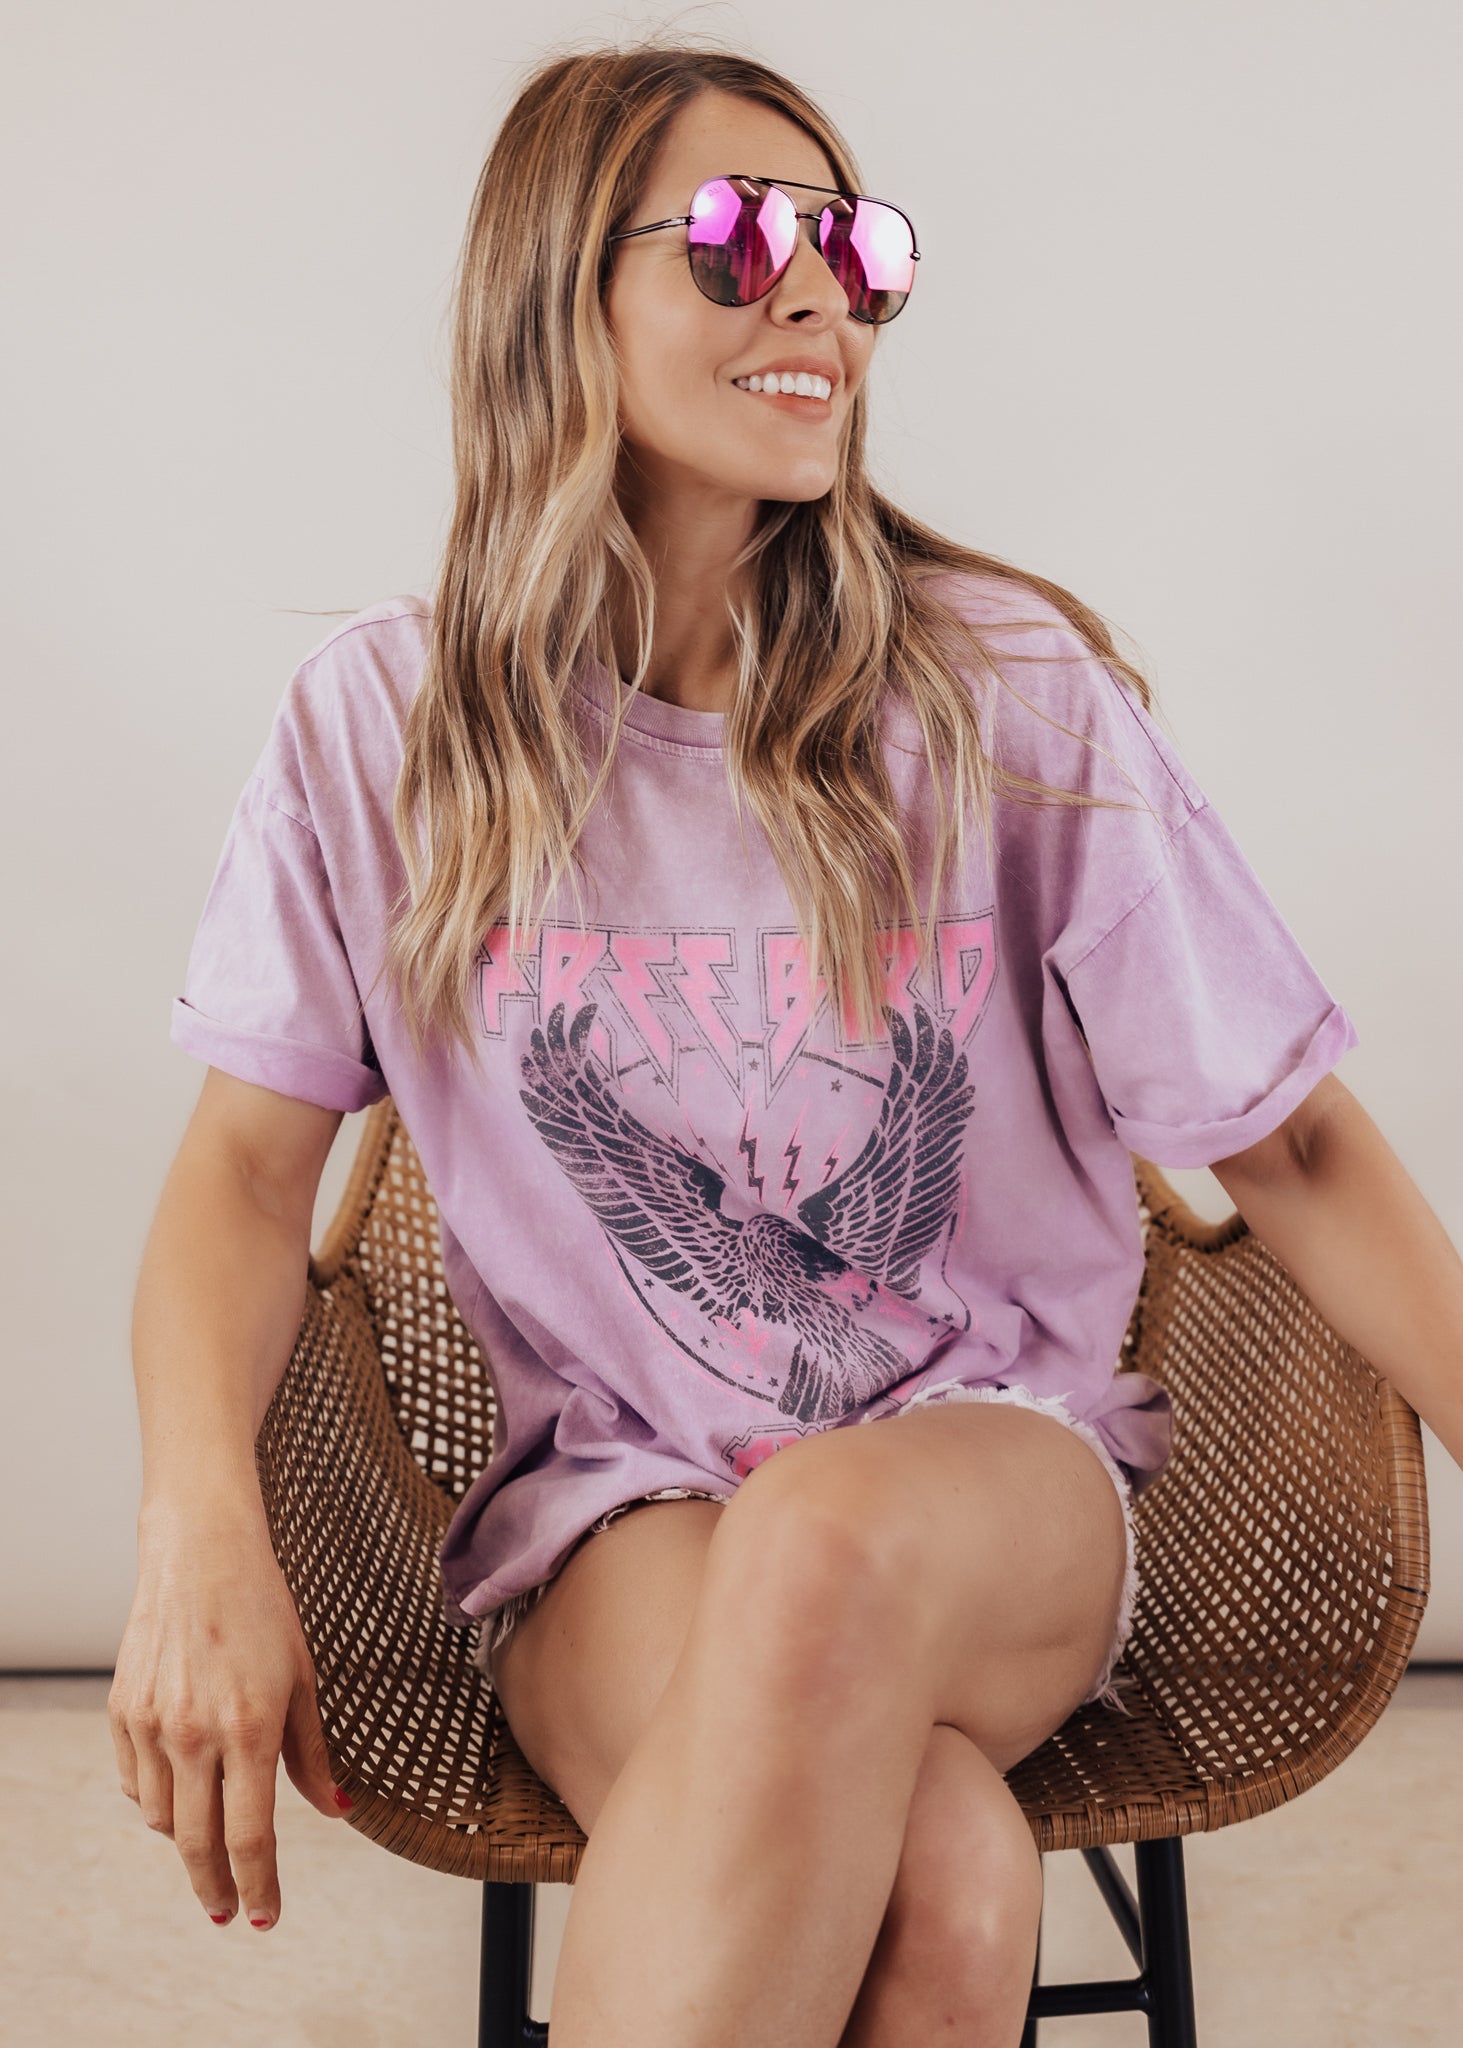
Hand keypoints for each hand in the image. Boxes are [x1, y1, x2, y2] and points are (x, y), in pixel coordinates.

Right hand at [108, 1507, 350, 1929]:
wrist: (201, 1554)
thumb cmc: (264, 1612)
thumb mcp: (303, 1679)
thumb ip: (313, 1753)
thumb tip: (337, 1811)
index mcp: (249, 1729)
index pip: (251, 1838)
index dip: (259, 1888)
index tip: (265, 1918)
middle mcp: (194, 1735)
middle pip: (197, 1844)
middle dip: (215, 1888)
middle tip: (228, 1912)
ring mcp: (151, 1725)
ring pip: (159, 1818)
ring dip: (185, 1840)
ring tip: (210, 1837)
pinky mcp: (121, 1712)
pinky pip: (133, 1782)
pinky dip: (155, 1799)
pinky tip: (179, 1791)